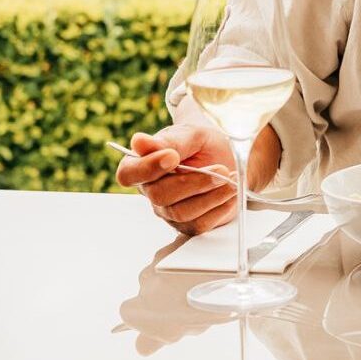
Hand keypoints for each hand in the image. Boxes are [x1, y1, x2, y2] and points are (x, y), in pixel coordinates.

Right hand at [114, 124, 239, 234]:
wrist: (228, 157)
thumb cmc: (202, 144)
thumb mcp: (192, 134)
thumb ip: (169, 141)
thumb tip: (138, 142)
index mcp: (142, 164)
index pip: (129, 173)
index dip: (147, 168)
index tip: (173, 157)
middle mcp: (151, 190)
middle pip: (159, 195)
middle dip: (194, 182)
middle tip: (221, 168)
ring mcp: (168, 210)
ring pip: (181, 213)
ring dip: (211, 195)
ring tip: (231, 178)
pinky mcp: (188, 224)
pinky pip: (199, 224)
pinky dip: (219, 207)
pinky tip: (230, 192)